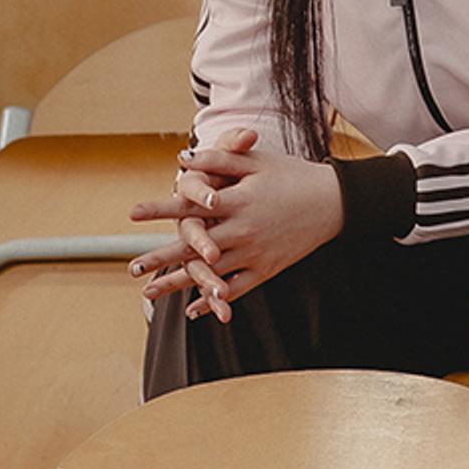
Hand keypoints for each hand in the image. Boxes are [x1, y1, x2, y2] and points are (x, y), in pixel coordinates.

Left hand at [131, 135, 342, 320]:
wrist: (335, 202)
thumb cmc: (292, 175)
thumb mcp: (257, 162)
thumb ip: (219, 160)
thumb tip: (182, 157)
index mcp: (239, 201)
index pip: (191, 206)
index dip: (160, 209)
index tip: (132, 213)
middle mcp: (244, 231)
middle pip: (195, 247)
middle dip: (161, 258)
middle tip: (132, 268)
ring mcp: (255, 253)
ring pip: (210, 273)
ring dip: (178, 284)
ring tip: (148, 293)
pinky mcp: (267, 269)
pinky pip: (236, 289)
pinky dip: (213, 300)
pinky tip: (192, 310)